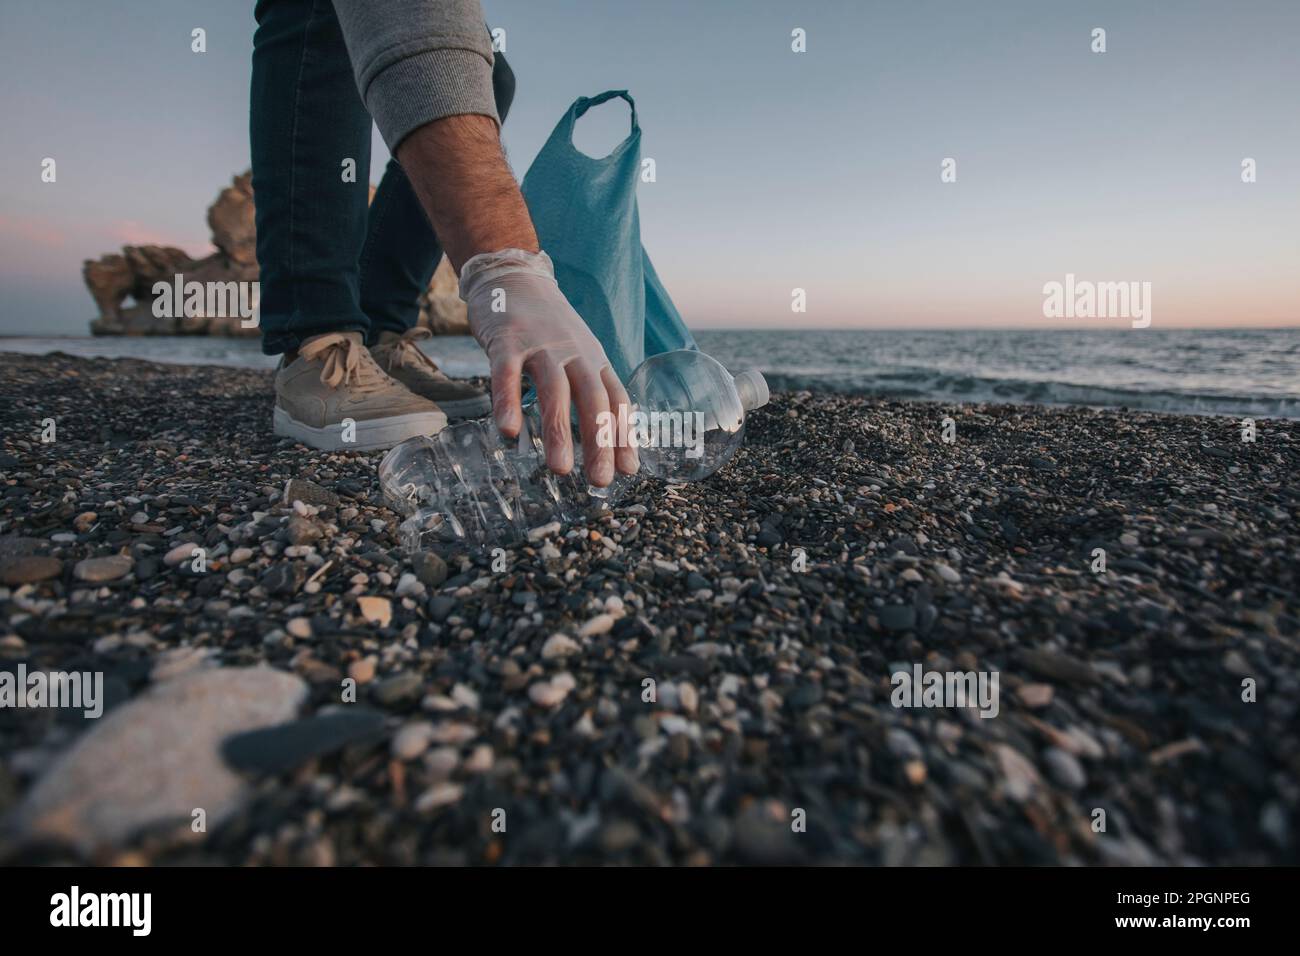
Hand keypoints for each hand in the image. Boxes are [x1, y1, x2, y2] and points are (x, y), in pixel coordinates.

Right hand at [459, 248, 638, 485]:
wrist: (515, 275)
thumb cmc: (548, 326)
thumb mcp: (579, 353)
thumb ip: (588, 389)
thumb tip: (600, 440)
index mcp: (594, 359)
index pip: (617, 400)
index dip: (624, 435)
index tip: (628, 470)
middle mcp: (574, 353)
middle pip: (593, 399)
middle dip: (599, 442)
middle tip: (599, 481)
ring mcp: (541, 346)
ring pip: (554, 390)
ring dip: (559, 431)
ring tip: (559, 469)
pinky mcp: (506, 340)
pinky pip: (507, 374)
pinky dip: (508, 402)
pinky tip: (508, 431)